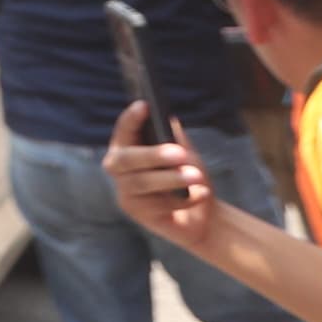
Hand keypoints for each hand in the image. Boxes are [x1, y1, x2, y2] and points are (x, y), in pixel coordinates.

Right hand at [104, 98, 218, 252]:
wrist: (203, 216)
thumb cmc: (189, 178)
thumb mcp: (185, 154)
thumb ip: (175, 138)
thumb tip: (168, 120)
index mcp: (127, 148)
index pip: (124, 131)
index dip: (131, 119)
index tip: (144, 105)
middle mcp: (119, 170)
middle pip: (125, 160)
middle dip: (152, 155)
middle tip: (181, 153)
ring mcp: (126, 194)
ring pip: (142, 184)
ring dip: (171, 178)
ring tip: (197, 176)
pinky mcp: (139, 215)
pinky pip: (159, 206)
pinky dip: (184, 200)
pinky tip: (201, 195)